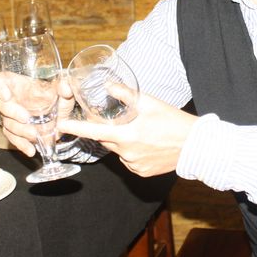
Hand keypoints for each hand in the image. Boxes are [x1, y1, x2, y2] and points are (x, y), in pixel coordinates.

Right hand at [0, 71, 75, 157]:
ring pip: (7, 124)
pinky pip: (13, 138)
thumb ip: (63, 87)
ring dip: (20, 131)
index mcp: (17, 84)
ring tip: (34, 135)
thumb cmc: (55, 95)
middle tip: (26, 118)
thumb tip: (65, 87)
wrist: (58, 111)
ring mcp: (11, 116)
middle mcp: (11, 99)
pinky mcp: (15, 130)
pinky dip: (22, 144)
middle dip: (13, 112)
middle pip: (1, 104)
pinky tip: (31, 149)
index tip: (6, 95)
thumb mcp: (61, 89)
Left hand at [58, 91, 195, 176]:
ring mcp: (134, 164)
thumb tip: (109, 85)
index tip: (61, 126)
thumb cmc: (174, 122)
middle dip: (107, 130)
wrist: (195, 145)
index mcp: (127, 134)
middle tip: (122, 120)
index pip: (94, 132)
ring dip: (122, 140)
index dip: (75, 129)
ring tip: (143, 132)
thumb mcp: (149, 103)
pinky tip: (146, 144)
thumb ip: (126, 94)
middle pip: (106, 140)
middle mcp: (127, 152)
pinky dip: (132, 151)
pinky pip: (128, 160)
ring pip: (118, 150)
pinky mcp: (141, 172)